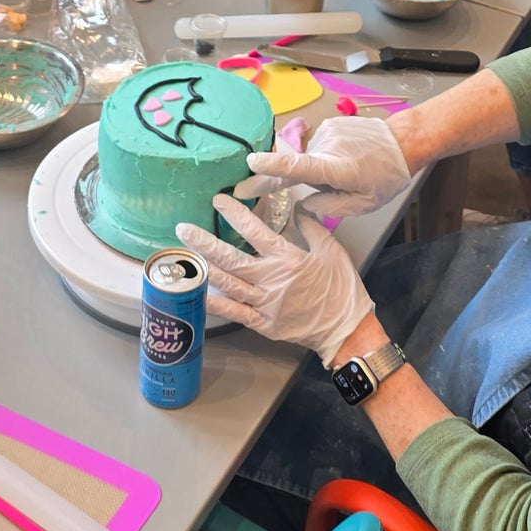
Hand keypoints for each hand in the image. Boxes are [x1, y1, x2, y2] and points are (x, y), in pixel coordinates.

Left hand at [176, 195, 373, 365]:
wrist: (347, 329)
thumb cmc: (342, 289)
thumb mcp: (333, 251)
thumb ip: (313, 228)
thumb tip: (300, 207)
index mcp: (288, 259)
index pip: (256, 232)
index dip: (235, 215)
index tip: (219, 202)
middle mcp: (272, 280)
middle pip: (232, 259)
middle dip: (205, 243)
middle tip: (183, 230)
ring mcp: (265, 304)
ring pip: (229, 285)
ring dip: (205, 269)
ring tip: (185, 257)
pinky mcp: (264, 324)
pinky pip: (235, 313)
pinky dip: (216, 305)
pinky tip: (198, 295)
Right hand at [234, 115, 411, 217]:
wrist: (403, 141)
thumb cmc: (387, 177)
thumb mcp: (364, 204)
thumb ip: (331, 207)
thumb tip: (305, 204)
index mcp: (335, 168)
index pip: (297, 166)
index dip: (271, 166)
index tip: (250, 164)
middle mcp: (326, 147)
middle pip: (299, 168)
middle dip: (297, 179)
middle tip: (283, 187)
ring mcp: (326, 132)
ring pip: (311, 158)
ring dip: (321, 168)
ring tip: (350, 171)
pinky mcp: (328, 124)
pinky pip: (319, 146)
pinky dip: (327, 155)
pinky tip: (349, 158)